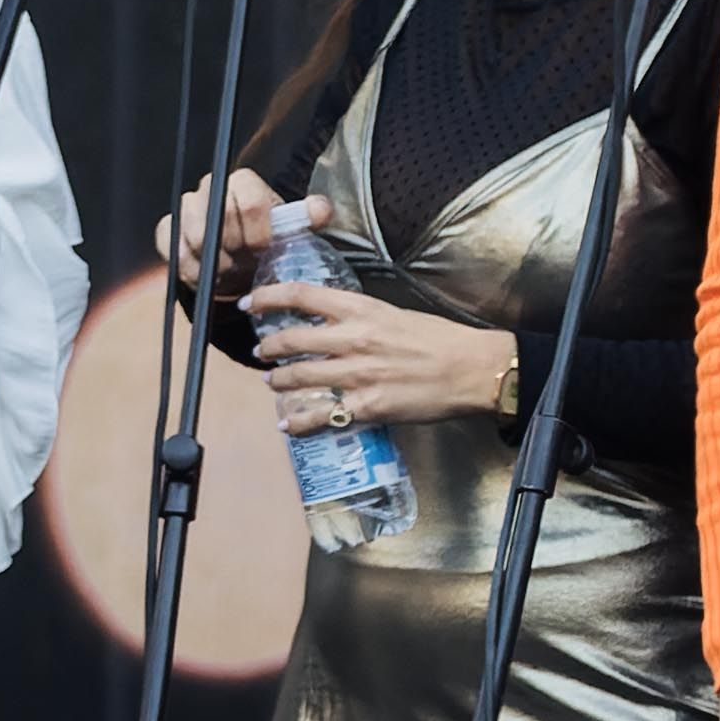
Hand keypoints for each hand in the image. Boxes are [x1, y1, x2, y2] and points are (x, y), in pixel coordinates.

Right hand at [163, 170, 298, 292]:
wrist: (236, 259)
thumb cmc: (264, 241)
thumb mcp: (289, 230)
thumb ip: (306, 218)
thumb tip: (320, 209)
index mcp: (243, 182)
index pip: (250, 203)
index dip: (259, 233)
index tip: (265, 251)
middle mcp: (211, 187)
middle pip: (221, 219)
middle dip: (237, 251)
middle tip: (247, 266)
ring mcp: (186, 207)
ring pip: (197, 237)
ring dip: (217, 263)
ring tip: (231, 273)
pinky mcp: (167, 229)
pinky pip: (176, 251)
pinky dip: (194, 271)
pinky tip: (210, 277)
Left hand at [244, 281, 520, 430]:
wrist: (470, 368)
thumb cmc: (437, 338)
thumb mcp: (392, 313)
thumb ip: (358, 317)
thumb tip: (330, 321)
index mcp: (360, 309)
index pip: (300, 295)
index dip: (266, 298)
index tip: (249, 304)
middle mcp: (352, 339)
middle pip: (292, 340)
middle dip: (268, 347)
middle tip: (260, 351)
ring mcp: (358, 374)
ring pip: (300, 377)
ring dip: (279, 381)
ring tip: (273, 382)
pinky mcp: (367, 406)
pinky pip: (322, 414)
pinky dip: (299, 422)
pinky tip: (287, 424)